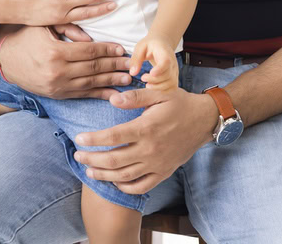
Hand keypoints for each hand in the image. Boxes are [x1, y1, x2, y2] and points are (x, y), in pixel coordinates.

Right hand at [0, 24, 133, 99]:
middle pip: (93, 68)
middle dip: (116, 66)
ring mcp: (58, 86)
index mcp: (55, 52)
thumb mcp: (44, 25)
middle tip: (133, 64)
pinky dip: (100, 95)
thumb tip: (90, 39)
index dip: (108, 50)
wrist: (6, 60)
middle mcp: (57, 72)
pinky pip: (82, 95)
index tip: (123, 48)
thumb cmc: (27, 36)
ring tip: (129, 78)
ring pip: (91, 83)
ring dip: (112, 81)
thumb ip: (69, 29)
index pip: (89, 52)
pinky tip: (114, 94)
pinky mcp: (57, 95)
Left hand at [72, 87, 218, 193]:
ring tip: (89, 170)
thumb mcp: (159, 94)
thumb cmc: (179, 104)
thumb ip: (134, 97)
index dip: (92, 139)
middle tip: (78, 156)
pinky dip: (125, 187)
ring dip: (103, 175)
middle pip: (113, 160)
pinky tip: (114, 181)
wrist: (203, 121)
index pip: (112, 137)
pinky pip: (141, 186)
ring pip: (124, 176)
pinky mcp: (163, 172)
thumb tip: (112, 100)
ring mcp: (156, 164)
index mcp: (146, 128)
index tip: (78, 139)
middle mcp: (150, 149)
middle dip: (91, 159)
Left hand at [129, 36, 178, 92]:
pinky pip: (172, 87)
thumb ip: (136, 59)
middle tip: (143, 78)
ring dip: (158, 87)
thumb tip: (132, 73)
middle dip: (154, 80)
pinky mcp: (174, 77)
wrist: (162, 43)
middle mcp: (172, 63)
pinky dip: (163, 90)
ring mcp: (174, 71)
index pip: (166, 62)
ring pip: (171, 83)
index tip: (151, 73)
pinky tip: (154, 87)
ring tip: (147, 85)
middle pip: (168, 75)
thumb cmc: (150, 45)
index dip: (159, 69)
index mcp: (164, 53)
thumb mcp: (140, 47)